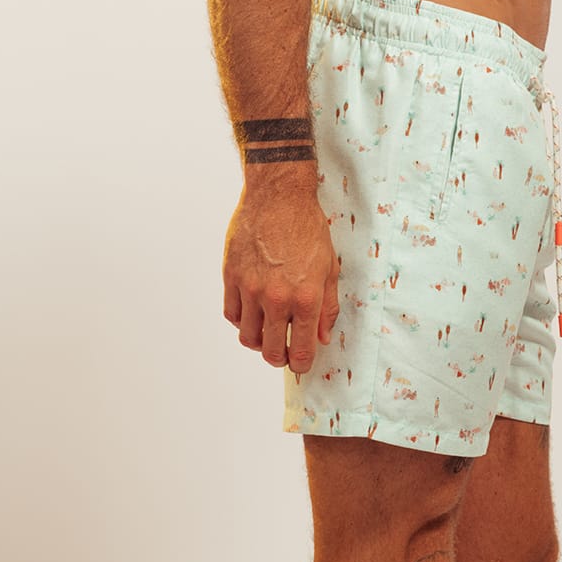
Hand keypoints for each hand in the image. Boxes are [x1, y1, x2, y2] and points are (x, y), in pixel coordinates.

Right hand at [222, 185, 338, 372]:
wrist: (278, 196)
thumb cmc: (308, 230)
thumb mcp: (329, 269)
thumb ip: (327, 308)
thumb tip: (321, 338)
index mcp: (305, 299)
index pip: (300, 351)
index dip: (301, 365)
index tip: (300, 364)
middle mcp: (275, 299)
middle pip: (270, 351)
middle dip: (279, 358)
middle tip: (283, 352)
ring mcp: (250, 289)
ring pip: (247, 337)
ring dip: (258, 341)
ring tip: (267, 331)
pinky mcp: (231, 276)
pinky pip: (232, 314)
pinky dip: (242, 320)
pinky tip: (253, 312)